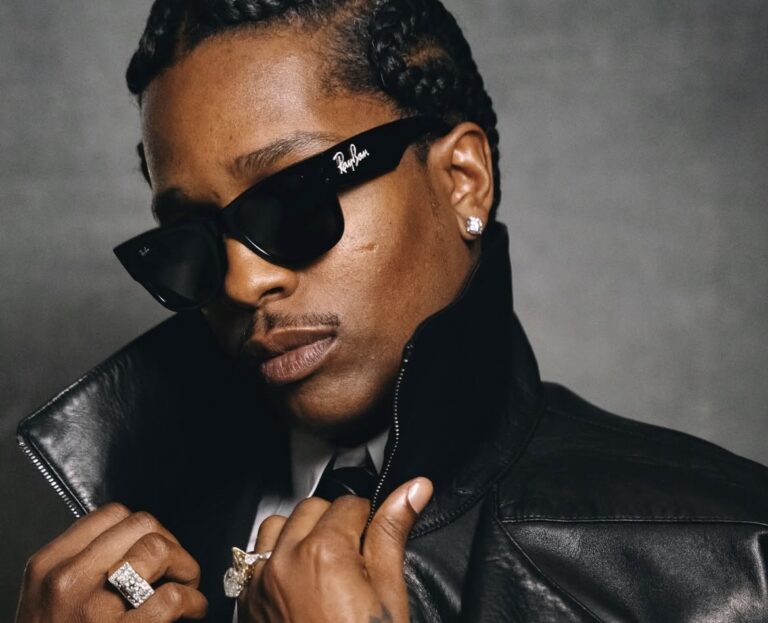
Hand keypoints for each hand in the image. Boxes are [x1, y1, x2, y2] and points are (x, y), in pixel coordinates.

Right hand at [15, 503, 207, 622]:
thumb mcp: (50, 594)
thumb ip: (82, 562)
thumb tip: (131, 543)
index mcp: (49, 565)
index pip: (110, 515)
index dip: (142, 528)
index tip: (153, 544)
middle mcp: (67, 580)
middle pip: (140, 524)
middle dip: (168, 541)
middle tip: (175, 566)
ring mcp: (93, 608)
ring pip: (157, 549)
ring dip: (184, 564)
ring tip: (186, 584)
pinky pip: (171, 597)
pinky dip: (192, 600)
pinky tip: (191, 608)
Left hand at [238, 477, 432, 622]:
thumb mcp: (389, 594)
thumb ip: (393, 533)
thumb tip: (414, 490)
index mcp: (324, 552)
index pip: (351, 504)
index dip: (370, 520)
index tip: (376, 536)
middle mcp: (285, 559)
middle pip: (313, 508)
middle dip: (337, 522)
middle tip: (356, 554)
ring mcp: (262, 581)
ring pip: (279, 526)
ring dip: (301, 532)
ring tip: (327, 561)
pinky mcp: (249, 600)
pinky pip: (257, 557)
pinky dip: (277, 556)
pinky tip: (300, 580)